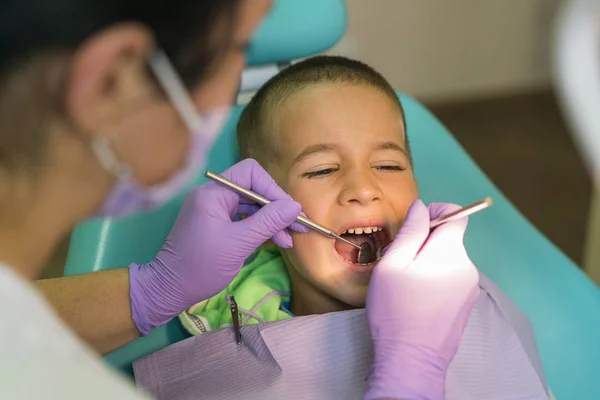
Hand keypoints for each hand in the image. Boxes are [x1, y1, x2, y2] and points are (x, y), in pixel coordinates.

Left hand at [128, 159, 307, 334]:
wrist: (169, 291)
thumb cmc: (200, 266)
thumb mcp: (238, 244)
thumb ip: (268, 222)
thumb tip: (295, 206)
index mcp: (213, 193)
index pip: (251, 174)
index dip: (274, 190)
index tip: (291, 212)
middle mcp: (213, 195)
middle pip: (253, 189)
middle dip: (276, 208)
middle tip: (298, 227)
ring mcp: (214, 209)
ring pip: (251, 205)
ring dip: (271, 221)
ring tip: (289, 240)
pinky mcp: (216, 224)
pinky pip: (244, 218)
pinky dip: (260, 228)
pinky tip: (276, 241)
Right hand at [364, 200, 479, 399]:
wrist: (411, 360)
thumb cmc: (395, 311)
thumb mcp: (392, 265)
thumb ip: (409, 231)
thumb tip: (420, 207)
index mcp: (450, 252)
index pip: (455, 214)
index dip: (433, 213)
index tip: (413, 228)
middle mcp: (467, 266)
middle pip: (448, 238)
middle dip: (424, 242)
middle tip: (399, 262)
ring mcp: (469, 288)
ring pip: (447, 259)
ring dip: (428, 262)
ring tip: (406, 284)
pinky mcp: (465, 304)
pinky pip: (450, 278)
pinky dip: (435, 279)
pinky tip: (417, 299)